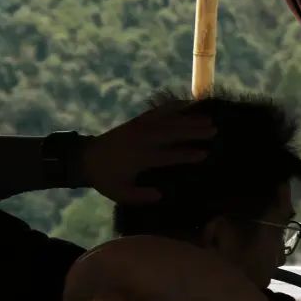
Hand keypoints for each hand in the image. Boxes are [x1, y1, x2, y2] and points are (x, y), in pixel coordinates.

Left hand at [83, 105, 214, 204]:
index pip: (168, 155)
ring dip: (189, 119)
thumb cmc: (106, 179)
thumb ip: (141, 196)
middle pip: (172, 133)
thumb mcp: (120, 193)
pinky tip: (188, 104)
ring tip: (208, 119)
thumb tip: (161, 195)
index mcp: (139, 158)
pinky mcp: (138, 120)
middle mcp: (142, 139)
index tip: (204, 154)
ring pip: (168, 120)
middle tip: (214, 131)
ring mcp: (140, 127)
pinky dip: (174, 106)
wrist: (87, 158)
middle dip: (194, 131)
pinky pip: (159, 111)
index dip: (187, 155)